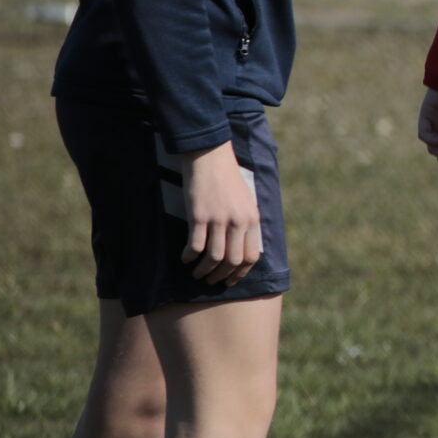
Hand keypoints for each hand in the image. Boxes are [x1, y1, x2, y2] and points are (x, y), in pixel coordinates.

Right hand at [181, 141, 262, 285]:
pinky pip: (195, 245)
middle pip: (233, 261)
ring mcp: (219, 219)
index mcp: (252, 219)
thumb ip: (245, 223)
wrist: (211, 157)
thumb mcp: (245, 201)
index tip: (230, 280)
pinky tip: (185, 258)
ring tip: (197, 273)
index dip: (240, 273)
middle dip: (221, 276)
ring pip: (214, 257)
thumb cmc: (227, 179)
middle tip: (210, 280)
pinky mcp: (199, 215)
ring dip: (204, 270)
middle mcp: (238, 221)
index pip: (252, 256)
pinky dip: (189, 256)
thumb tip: (241, 247)